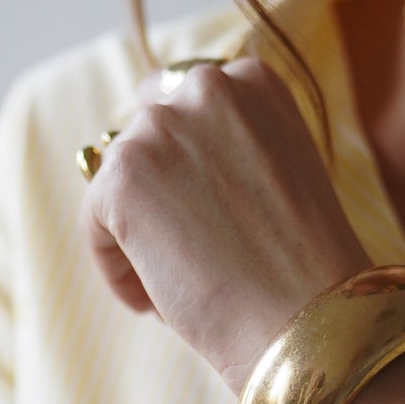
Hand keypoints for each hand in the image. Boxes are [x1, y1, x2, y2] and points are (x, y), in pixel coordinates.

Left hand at [80, 58, 369, 390]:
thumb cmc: (306, 271)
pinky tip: (155, 303)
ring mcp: (160, 127)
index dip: (188, 167)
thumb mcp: (282, 179)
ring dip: (138, 235)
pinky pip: (95, 224)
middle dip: (160, 198)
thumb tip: (169, 170)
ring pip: (119, 184)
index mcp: (255, 81)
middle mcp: (207, 87)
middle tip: (192, 257)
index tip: (207, 217)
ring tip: (179, 288)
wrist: (309, 322)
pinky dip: (117, 269)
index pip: (185, 106)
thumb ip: (232, 151)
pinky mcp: (121, 176)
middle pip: (146, 140)